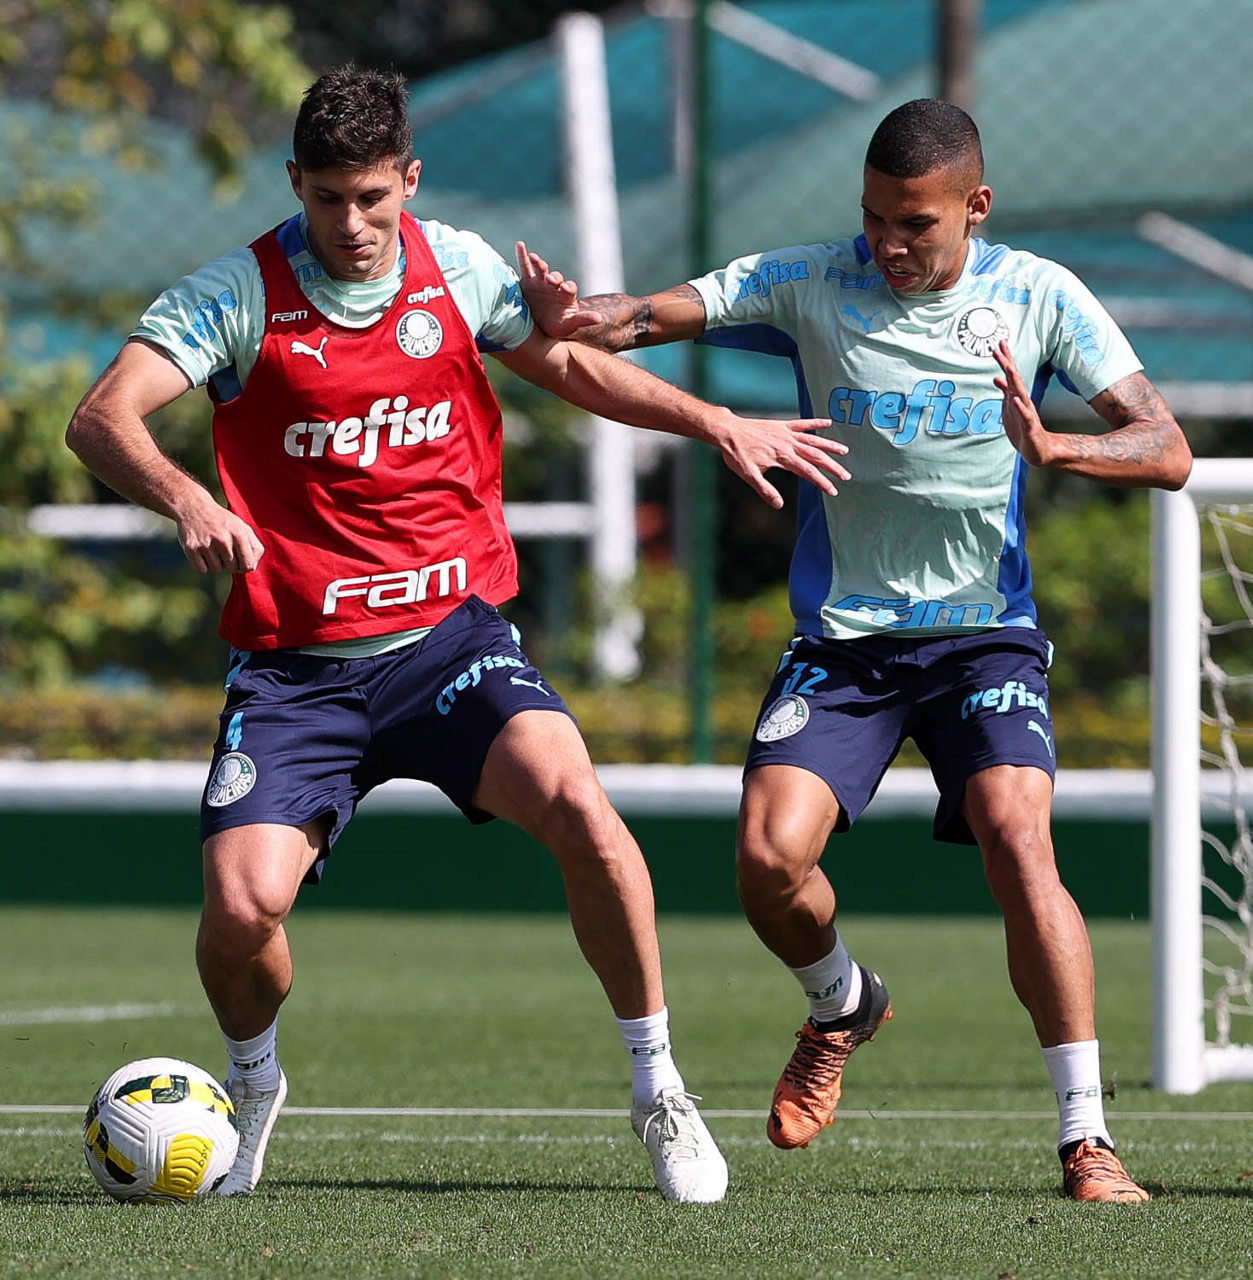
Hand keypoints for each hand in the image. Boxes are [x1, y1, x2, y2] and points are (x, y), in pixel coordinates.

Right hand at [175, 495, 264, 573]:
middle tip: (223, 547)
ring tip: (212, 547)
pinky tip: (202, 551)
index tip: (241, 560)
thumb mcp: (243, 527)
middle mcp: (223, 540)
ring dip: (216, 563)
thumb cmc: (222, 520)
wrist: (194, 507)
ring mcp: (206, 545)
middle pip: (233, 569)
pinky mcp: (191, 549)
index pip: (248, 565)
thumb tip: (252, 567)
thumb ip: (254, 546)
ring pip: (217, 570)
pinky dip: (202, 564)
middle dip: (230, 562)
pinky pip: (202, 570)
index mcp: (239, 534)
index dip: (245, 566)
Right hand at [515, 241, 603, 338]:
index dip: (568, 287)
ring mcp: (541, 282)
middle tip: (549, 280)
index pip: (570, 287)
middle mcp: (555, 285)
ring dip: (538, 263)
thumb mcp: (570, 325)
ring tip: (534, 258)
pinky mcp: (528, 282)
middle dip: (553, 277)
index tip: (564, 289)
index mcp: (566, 295)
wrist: (540, 328)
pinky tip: (519, 245)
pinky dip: (523, 255)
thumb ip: (583, 319)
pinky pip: (525, 267)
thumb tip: (600, 318)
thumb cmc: (558, 326)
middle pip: (556, 277)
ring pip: (541, 269)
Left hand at [712, 414, 850, 508]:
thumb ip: (765, 490)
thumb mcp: (749, 475)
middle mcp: (788, 444)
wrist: (728, 431)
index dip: (823, 482)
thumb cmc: (737, 454)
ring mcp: (786, 433)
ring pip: (814, 439)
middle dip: (833, 467)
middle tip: (846, 476)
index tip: (833, 491)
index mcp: (783, 458)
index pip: (809, 472)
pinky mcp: (782, 425)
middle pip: (816, 456)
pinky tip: (828, 422)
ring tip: (845, 451)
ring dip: (830, 446)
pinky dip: (816, 422)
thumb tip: (779, 505)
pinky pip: (803, 423)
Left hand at [992, 340, 1052, 466]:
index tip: (999, 343)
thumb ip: (1005, 393)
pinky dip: (1020, 408)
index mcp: (1017, 397)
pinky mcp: (1029, 428)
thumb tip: (997, 377)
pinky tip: (1015, 400)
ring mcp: (1027, 414)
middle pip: (1014, 380)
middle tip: (1000, 348)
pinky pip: (1025, 417)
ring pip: (1021, 395)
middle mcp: (1023, 402)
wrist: (1037, 450)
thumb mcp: (1010, 409)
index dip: (1005, 359)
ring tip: (1010, 368)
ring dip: (1015, 382)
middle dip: (1007, 363)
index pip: (1011, 375)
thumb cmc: (1022, 428)